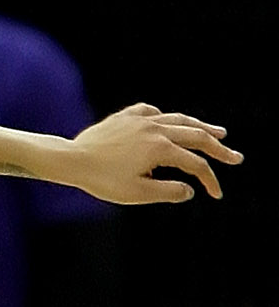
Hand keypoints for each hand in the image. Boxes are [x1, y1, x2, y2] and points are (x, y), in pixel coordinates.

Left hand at [57, 104, 240, 203]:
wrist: (70, 160)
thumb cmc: (101, 180)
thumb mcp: (136, 193)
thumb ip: (167, 193)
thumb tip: (190, 190)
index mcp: (161, 148)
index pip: (196, 165)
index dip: (210, 180)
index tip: (216, 194)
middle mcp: (156, 128)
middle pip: (196, 137)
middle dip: (218, 149)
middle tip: (235, 158)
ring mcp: (141, 119)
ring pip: (179, 120)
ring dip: (200, 127)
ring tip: (219, 132)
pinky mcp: (125, 116)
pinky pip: (151, 112)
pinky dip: (165, 117)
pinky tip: (168, 122)